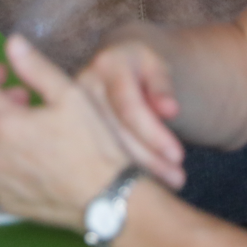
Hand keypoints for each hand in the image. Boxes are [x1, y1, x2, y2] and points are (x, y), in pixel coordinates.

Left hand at [0, 35, 133, 230]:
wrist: (107, 198)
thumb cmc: (93, 146)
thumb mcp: (69, 95)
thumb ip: (35, 67)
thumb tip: (12, 43)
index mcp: (3, 123)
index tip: (3, 73)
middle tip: (22, 98)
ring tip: (22, 127)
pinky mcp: (3, 201)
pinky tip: (23, 154)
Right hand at [76, 38, 187, 187]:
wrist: (115, 67)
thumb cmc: (141, 69)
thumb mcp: (157, 67)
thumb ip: (163, 86)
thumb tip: (170, 110)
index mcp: (108, 65)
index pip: (130, 107)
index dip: (154, 135)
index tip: (178, 156)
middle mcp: (83, 84)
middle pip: (117, 131)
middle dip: (149, 158)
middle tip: (178, 178)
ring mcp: (71, 107)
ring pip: (105, 146)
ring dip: (137, 168)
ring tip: (168, 182)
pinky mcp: (68, 124)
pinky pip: (97, 151)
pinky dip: (121, 169)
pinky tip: (141, 181)